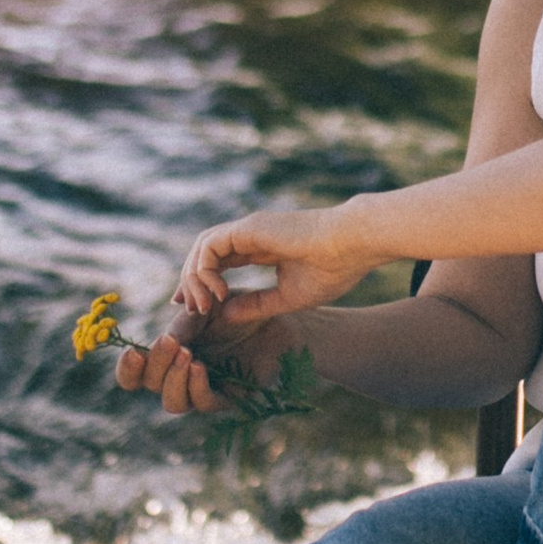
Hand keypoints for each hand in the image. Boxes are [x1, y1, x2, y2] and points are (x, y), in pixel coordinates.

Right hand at [114, 297, 302, 420]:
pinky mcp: (229, 398)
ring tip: (187, 354)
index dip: (128, 369)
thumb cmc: (237, 309)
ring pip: (173, 403)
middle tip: (170, 342)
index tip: (133, 352)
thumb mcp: (204, 308)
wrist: (274, 315)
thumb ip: (183, 324)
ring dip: (174, 380)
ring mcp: (204, 390)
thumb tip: (165, 341)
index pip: (136, 375)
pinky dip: (197, 387)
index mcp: (168, 357)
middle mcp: (181, 377)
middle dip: (156, 366)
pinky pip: (205, 403)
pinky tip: (199, 366)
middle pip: (151, 387)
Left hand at [174, 204, 368, 329]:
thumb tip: (224, 315)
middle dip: (191, 282)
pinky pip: (209, 246)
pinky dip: (204, 271)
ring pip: (201, 248)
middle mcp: (249, 235)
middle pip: (204, 253)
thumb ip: (256, 305)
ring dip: (194, 278)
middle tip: (190, 310)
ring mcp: (247, 229)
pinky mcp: (247, 228)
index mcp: (260, 247)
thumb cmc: (332, 269)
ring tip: (202, 306)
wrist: (352, 245)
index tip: (197, 309)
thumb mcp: (287, 296)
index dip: (203, 283)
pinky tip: (218, 292)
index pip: (219, 261)